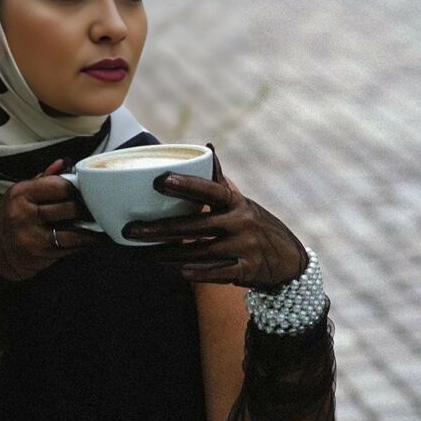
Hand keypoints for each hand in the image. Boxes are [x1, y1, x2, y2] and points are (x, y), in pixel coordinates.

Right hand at [0, 159, 104, 281]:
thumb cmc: (10, 217)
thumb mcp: (20, 194)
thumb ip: (44, 179)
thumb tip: (65, 163)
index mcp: (21, 193)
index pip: (59, 185)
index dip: (76, 188)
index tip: (84, 189)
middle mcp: (25, 214)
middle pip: (70, 208)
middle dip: (86, 208)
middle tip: (97, 206)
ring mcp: (33, 236)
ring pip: (74, 231)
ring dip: (91, 229)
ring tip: (101, 224)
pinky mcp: (42, 254)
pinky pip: (71, 248)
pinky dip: (85, 243)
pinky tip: (93, 239)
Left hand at [121, 147, 307, 287]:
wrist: (291, 261)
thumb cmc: (257, 226)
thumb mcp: (243, 202)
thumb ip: (220, 181)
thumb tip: (207, 147)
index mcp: (237, 202)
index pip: (209, 190)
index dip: (186, 184)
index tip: (159, 179)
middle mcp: (241, 223)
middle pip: (194, 226)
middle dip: (159, 229)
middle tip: (129, 230)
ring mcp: (244, 248)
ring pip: (198, 253)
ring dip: (167, 256)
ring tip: (139, 256)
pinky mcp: (245, 271)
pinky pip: (215, 273)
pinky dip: (195, 274)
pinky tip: (173, 273)